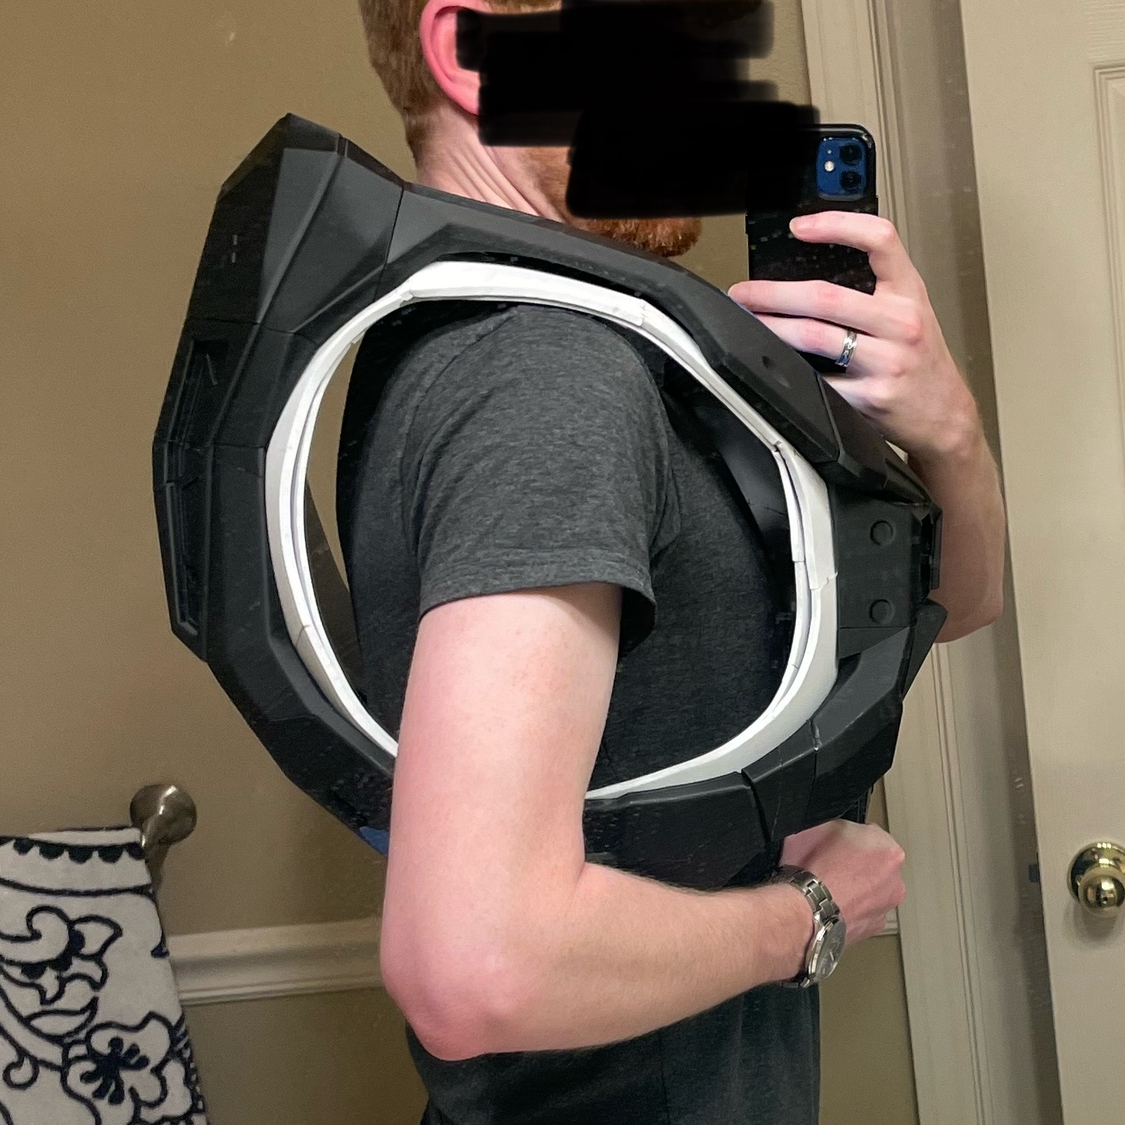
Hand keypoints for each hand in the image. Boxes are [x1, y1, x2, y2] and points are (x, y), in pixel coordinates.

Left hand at [728, 212, 980, 462]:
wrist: (945, 415)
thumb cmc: (922, 363)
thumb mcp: (911, 314)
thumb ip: (873, 292)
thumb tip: (806, 282)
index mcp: (910, 292)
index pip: (880, 240)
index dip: (837, 225)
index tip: (798, 227)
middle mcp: (901, 322)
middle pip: (825, 296)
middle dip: (773, 293)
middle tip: (744, 293)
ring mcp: (887, 361)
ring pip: (814, 336)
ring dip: (771, 328)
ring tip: (749, 323)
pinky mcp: (871, 396)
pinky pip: (818, 380)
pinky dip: (790, 371)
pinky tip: (773, 364)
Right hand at [781, 819, 905, 946]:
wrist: (806, 909)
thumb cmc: (813, 870)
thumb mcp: (818, 827)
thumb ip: (840, 826)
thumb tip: (837, 829)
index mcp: (888, 849)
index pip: (871, 835)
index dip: (849, 838)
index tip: (836, 845)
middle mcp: (895, 879)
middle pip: (876, 865)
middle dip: (858, 865)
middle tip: (832, 866)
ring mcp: (886, 906)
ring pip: (872, 891)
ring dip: (856, 889)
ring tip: (828, 889)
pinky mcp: (874, 927)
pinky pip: (863, 912)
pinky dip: (851, 909)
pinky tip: (831, 905)